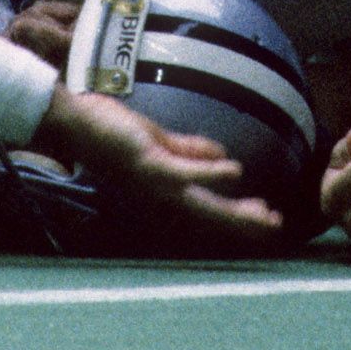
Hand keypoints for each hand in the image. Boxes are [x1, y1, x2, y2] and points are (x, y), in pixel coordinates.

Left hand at [36, 87, 284, 246]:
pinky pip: (184, 173)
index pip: (208, 206)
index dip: (238, 214)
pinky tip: (235, 171)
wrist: (74, 123)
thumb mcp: (157, 141)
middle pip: (210, 215)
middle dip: (244, 224)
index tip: (266, 215)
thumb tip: (224, 156)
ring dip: (235, 212)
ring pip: (202, 205)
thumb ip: (189, 150)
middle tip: (276, 226)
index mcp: (165, 190)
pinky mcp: (148, 164)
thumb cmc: (111, 130)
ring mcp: (155, 184)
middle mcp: (161, 196)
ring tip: (265, 214)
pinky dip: (210, 174)